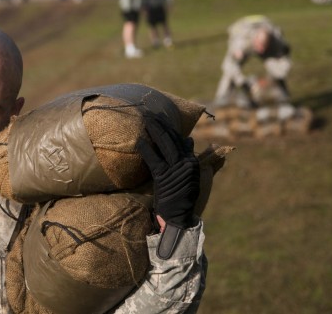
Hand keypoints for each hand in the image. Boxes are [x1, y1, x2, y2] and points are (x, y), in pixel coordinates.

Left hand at [140, 113, 198, 258]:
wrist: (179, 217)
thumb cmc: (181, 197)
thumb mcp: (189, 176)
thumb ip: (188, 158)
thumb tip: (188, 139)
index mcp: (192, 162)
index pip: (181, 139)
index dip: (170, 127)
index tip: (161, 118)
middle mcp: (186, 163)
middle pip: (172, 138)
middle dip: (161, 124)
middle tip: (150, 113)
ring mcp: (176, 169)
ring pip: (165, 144)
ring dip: (154, 130)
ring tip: (145, 120)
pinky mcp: (164, 177)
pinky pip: (153, 159)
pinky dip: (146, 149)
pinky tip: (138, 141)